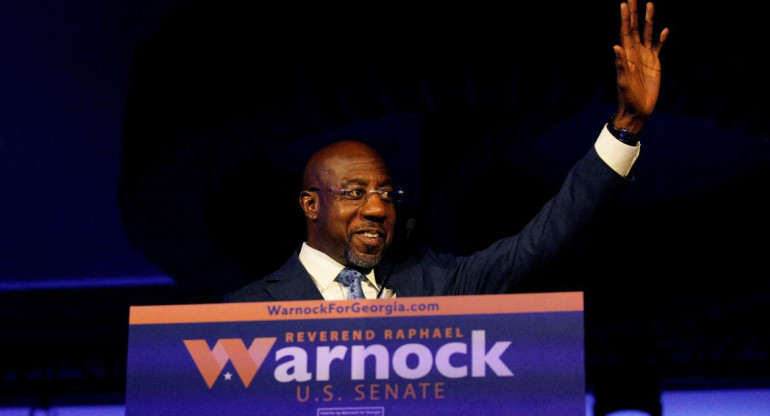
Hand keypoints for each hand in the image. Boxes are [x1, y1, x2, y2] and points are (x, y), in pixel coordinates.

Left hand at [613, 0, 668, 131]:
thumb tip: (616, 47)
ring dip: (648, 20)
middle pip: (635, 28)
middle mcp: (635, 53)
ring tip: (649, 4)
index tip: (624, 3)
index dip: (625, 18)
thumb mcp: (623, 81)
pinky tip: (665, 30)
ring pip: (647, 34)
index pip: (625, 32)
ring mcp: (645, 56)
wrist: (638, 109)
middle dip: (634, 13)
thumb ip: (620, 64)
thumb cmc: (628, 97)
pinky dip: (661, 38)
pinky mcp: (655, 63)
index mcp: (626, 55)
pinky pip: (658, 47)